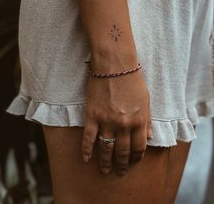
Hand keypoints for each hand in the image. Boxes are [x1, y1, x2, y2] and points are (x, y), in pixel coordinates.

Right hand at [81, 61, 152, 175]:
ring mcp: (107, 121)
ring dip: (106, 162)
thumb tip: (150, 137)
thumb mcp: (146, 100)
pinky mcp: (92, 115)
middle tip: (119, 172)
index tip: (133, 163)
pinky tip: (86, 159)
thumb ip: (147, 120)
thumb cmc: (132, 79)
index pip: (139, 147)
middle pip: (123, 151)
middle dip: (122, 164)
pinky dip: (86, 149)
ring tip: (105, 170)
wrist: (114, 64)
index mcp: (139, 120)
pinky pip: (89, 137)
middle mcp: (124, 124)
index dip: (136, 158)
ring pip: (106, 148)